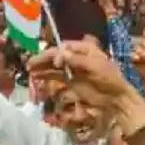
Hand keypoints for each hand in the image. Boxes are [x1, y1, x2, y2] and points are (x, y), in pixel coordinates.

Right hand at [28, 40, 142, 121]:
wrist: (115, 98)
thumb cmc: (109, 79)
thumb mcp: (95, 67)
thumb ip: (77, 60)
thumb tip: (60, 53)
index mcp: (85, 49)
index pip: (66, 46)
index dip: (57, 53)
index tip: (55, 62)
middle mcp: (77, 56)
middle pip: (57, 55)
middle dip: (44, 58)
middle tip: (30, 63)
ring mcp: (73, 68)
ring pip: (54, 65)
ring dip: (42, 66)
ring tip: (29, 69)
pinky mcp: (71, 80)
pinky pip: (56, 75)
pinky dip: (46, 75)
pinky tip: (36, 76)